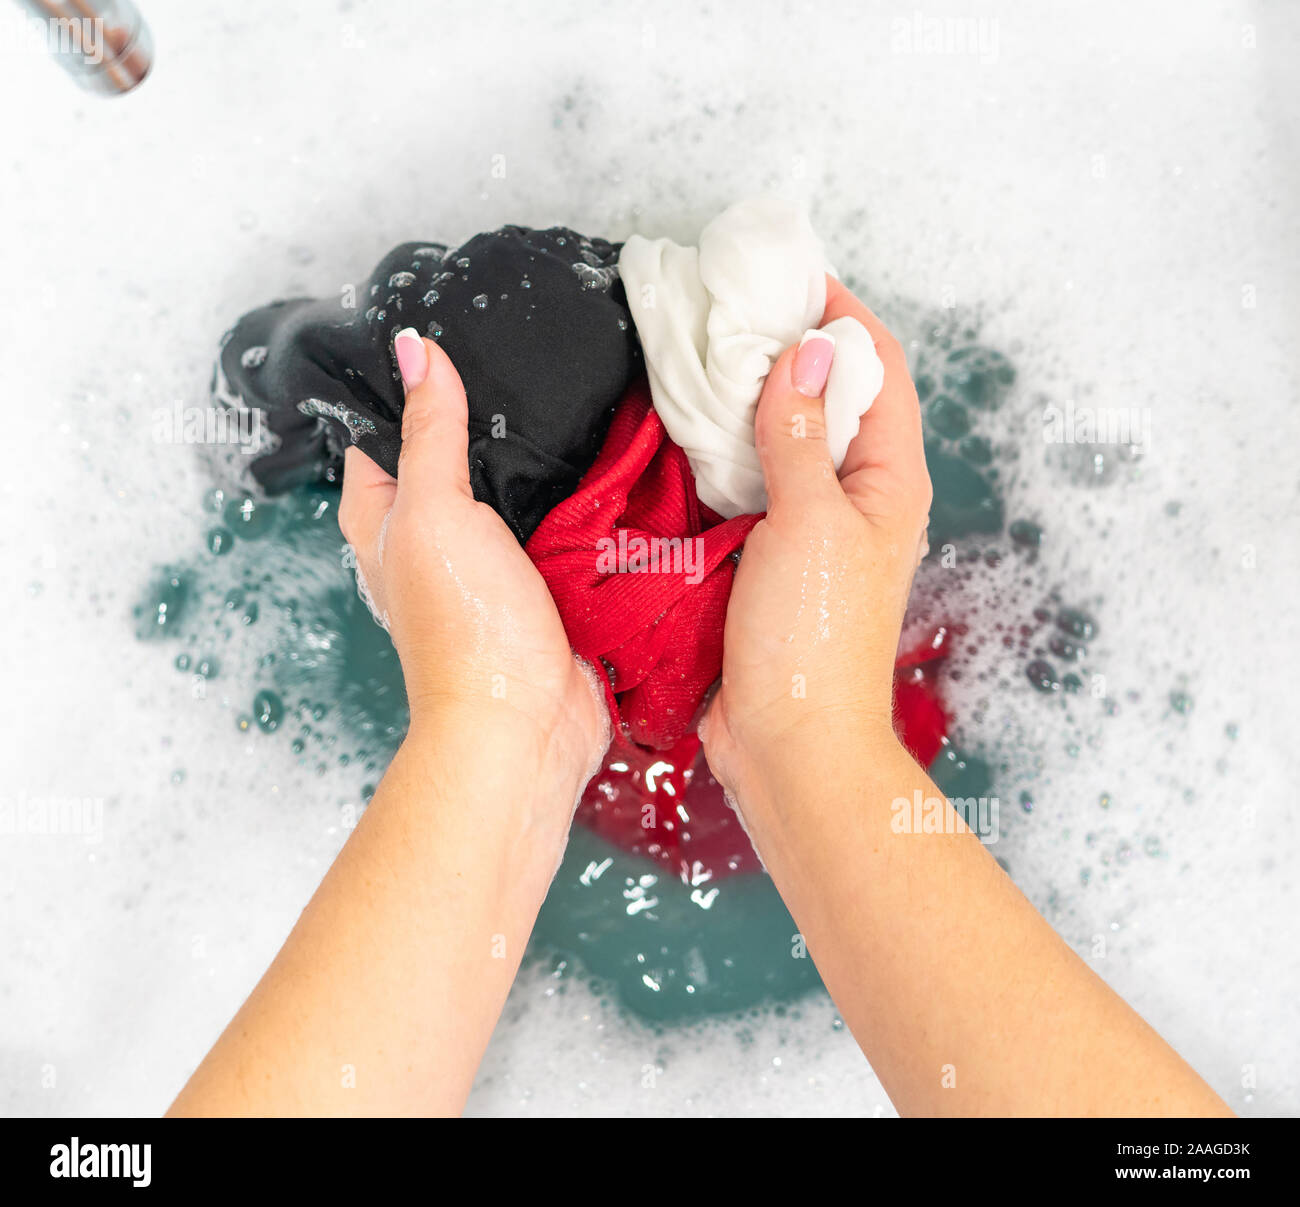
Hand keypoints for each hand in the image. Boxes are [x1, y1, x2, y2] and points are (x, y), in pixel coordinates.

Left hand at [338, 331, 608, 796]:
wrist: (528, 721)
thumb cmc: (463, 627)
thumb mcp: (435, 511)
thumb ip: (429, 432)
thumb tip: (414, 350)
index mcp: (382, 520)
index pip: (378, 435)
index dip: (401, 390)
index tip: (441, 337)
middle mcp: (429, 540)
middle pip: (449, 458)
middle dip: (480, 418)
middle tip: (520, 356)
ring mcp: (486, 565)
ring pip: (507, 491)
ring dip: (534, 461)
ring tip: (569, 397)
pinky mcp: (537, 585)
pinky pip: (552, 528)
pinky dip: (570, 502)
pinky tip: (598, 467)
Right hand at [700, 278, 931, 793]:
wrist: (789, 747)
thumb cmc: (812, 643)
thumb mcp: (808, 522)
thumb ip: (804, 434)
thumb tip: (811, 348)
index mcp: (888, 482)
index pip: (880, 367)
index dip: (840, 313)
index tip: (786, 275)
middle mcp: (858, 498)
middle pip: (836, 397)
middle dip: (790, 347)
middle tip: (728, 311)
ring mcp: (814, 529)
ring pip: (790, 439)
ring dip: (754, 398)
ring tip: (702, 358)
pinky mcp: (771, 558)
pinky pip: (754, 484)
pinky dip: (726, 451)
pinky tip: (686, 434)